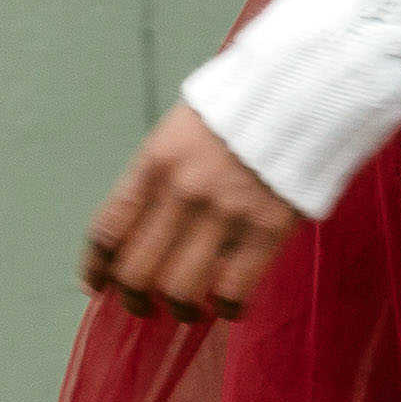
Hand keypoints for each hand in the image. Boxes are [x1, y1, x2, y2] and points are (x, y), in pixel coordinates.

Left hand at [84, 103, 303, 321]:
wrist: (304, 90)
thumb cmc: (241, 111)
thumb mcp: (182, 130)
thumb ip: (159, 178)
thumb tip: (137, 231)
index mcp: (155, 162)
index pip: (108, 229)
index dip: (96, 267)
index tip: (98, 285)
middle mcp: (182, 190)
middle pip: (136, 271)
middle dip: (134, 299)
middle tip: (144, 306)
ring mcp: (225, 212)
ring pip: (180, 290)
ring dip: (180, 310)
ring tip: (190, 310)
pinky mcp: (267, 228)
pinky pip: (234, 290)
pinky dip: (226, 308)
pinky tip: (229, 304)